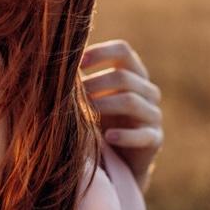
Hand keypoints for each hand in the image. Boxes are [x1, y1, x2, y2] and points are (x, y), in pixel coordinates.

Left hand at [80, 39, 162, 193]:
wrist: (121, 159)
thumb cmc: (102, 119)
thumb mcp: (94, 96)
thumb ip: (82, 80)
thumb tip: (54, 61)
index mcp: (134, 73)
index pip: (123, 50)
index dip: (101, 52)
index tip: (78, 62)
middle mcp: (148, 90)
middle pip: (124, 77)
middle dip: (96, 84)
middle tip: (74, 94)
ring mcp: (153, 114)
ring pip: (132, 102)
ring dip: (104, 105)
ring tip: (84, 113)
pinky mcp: (155, 139)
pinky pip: (142, 134)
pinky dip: (124, 135)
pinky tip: (107, 137)